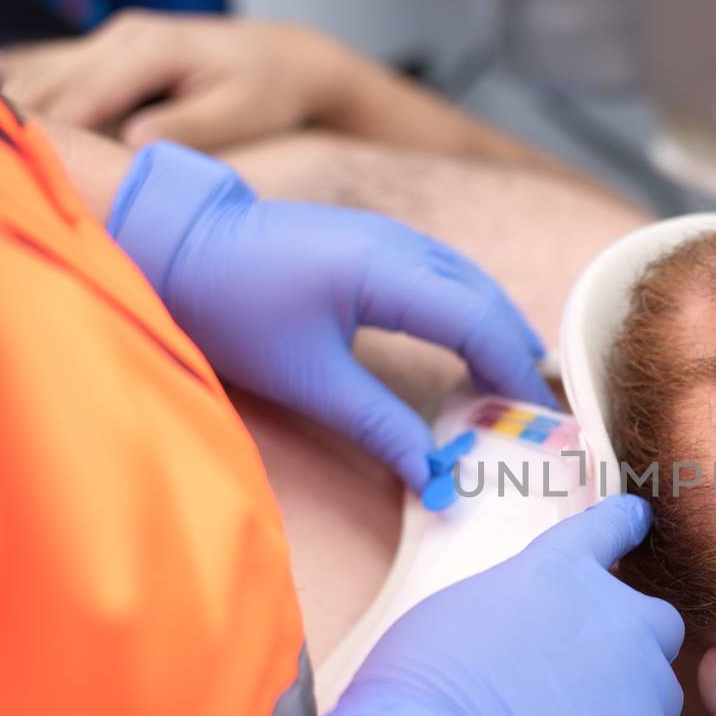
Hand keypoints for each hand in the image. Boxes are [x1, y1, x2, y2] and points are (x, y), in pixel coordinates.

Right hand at [0, 11, 369, 149]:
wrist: (284, 60)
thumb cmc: (267, 93)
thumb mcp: (237, 113)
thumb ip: (186, 127)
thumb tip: (134, 144)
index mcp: (153, 49)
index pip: (86, 94)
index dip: (55, 132)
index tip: (24, 168)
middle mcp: (126, 35)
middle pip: (55, 80)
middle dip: (26, 121)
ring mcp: (115, 40)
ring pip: (52, 75)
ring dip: (27, 113)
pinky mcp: (113, 53)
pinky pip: (66, 79)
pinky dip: (47, 107)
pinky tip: (26, 141)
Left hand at [109, 141, 553, 488]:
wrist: (176, 246)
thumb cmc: (231, 308)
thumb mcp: (309, 380)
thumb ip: (380, 427)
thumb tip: (435, 479)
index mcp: (386, 271)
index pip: (478, 322)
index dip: (514, 372)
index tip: (537, 418)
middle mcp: (400, 244)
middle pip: (487, 299)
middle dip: (518, 355)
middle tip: (539, 411)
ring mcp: (389, 235)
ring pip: (471, 283)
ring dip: (498, 332)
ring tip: (515, 385)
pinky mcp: (374, 240)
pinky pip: (447, 276)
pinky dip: (471, 313)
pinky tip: (471, 346)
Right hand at [298, 496, 685, 715]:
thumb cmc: (419, 692)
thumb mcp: (455, 616)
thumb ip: (512, 614)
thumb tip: (524, 643)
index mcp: (560, 573)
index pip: (607, 528)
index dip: (624, 523)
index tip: (639, 517)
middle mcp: (617, 618)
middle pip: (658, 622)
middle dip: (634, 645)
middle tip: (587, 682)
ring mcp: (643, 685)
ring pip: (657, 698)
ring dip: (625, 713)